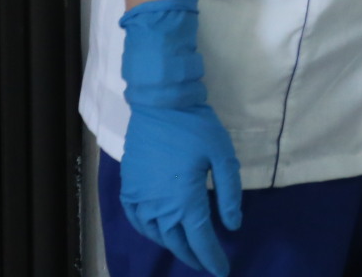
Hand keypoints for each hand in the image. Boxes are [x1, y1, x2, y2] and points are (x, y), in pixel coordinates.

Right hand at [119, 0, 243, 275]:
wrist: (160, 103)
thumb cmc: (196, 126)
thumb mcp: (222, 156)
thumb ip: (228, 193)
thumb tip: (232, 226)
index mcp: (185, 200)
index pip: (201, 240)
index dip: (212, 258)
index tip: (223, 270)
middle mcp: (160, 206)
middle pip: (177, 242)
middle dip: (194, 255)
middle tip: (207, 261)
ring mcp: (140, 198)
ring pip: (156, 234)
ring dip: (172, 245)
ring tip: (186, 248)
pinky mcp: (129, 187)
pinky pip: (135, 219)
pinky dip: (147, 231)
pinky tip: (155, 231)